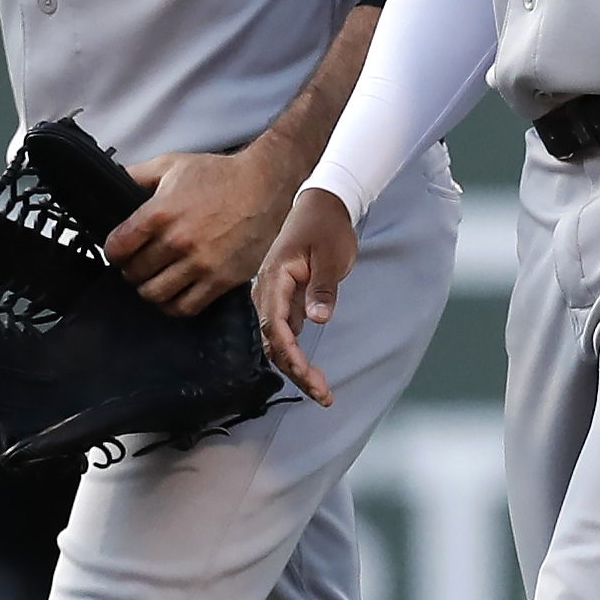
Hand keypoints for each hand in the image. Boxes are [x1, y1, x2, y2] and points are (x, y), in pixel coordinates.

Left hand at [106, 141, 307, 317]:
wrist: (263, 185)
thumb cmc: (219, 175)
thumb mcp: (171, 164)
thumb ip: (135, 174)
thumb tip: (109, 181)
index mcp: (160, 213)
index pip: (116, 248)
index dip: (113, 251)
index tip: (120, 251)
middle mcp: (178, 241)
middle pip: (134, 273)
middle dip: (132, 269)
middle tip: (140, 263)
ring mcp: (200, 264)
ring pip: (155, 294)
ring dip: (150, 288)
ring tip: (156, 278)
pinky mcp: (220, 280)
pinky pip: (186, 307)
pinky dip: (173, 305)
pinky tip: (174, 292)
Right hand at [254, 189, 363, 406]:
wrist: (322, 205)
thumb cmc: (326, 227)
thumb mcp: (331, 256)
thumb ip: (324, 288)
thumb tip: (318, 319)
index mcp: (275, 278)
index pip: (275, 323)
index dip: (289, 352)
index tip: (307, 373)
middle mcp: (268, 292)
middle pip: (274, 340)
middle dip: (295, 371)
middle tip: (322, 394)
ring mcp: (276, 298)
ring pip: (278, 342)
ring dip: (296, 369)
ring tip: (321, 392)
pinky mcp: (286, 302)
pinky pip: (285, 335)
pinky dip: (297, 356)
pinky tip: (312, 374)